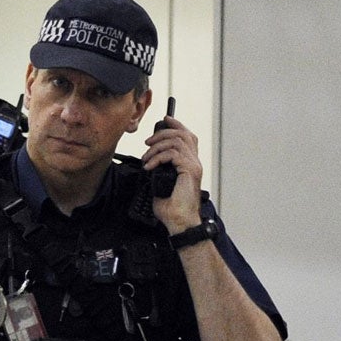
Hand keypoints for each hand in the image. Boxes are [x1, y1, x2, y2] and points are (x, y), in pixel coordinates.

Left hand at [144, 115, 204, 232]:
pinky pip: (173, 154)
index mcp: (189, 164)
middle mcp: (194, 162)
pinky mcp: (189, 170)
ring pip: (177, 141)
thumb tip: (149, 162)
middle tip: (147, 142)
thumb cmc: (171, 207)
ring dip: (156, 147)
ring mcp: (193, 166)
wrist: (179, 221)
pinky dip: (157, 157)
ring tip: (146, 158)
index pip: (188, 137)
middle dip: (162, 133)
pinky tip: (149, 166)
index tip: (164, 120)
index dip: (177, 125)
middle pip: (183, 134)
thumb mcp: (160, 183)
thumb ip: (159, 170)